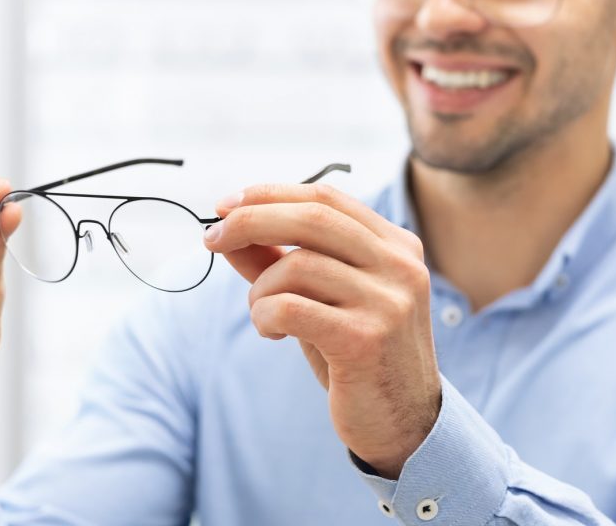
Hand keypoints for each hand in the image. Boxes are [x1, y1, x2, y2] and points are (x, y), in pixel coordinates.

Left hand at [205, 182, 440, 479]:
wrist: (404, 422)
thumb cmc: (356, 351)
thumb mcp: (323, 296)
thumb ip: (281, 259)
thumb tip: (229, 229)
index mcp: (395, 244)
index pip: (326, 197)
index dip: (271, 193)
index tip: (227, 204)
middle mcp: (399, 264)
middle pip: (311, 217)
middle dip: (249, 221)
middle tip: (211, 238)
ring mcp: (388, 300)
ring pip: (296, 266)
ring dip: (260, 290)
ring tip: (263, 313)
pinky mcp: (366, 338)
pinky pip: (290, 308)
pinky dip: (264, 316)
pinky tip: (272, 333)